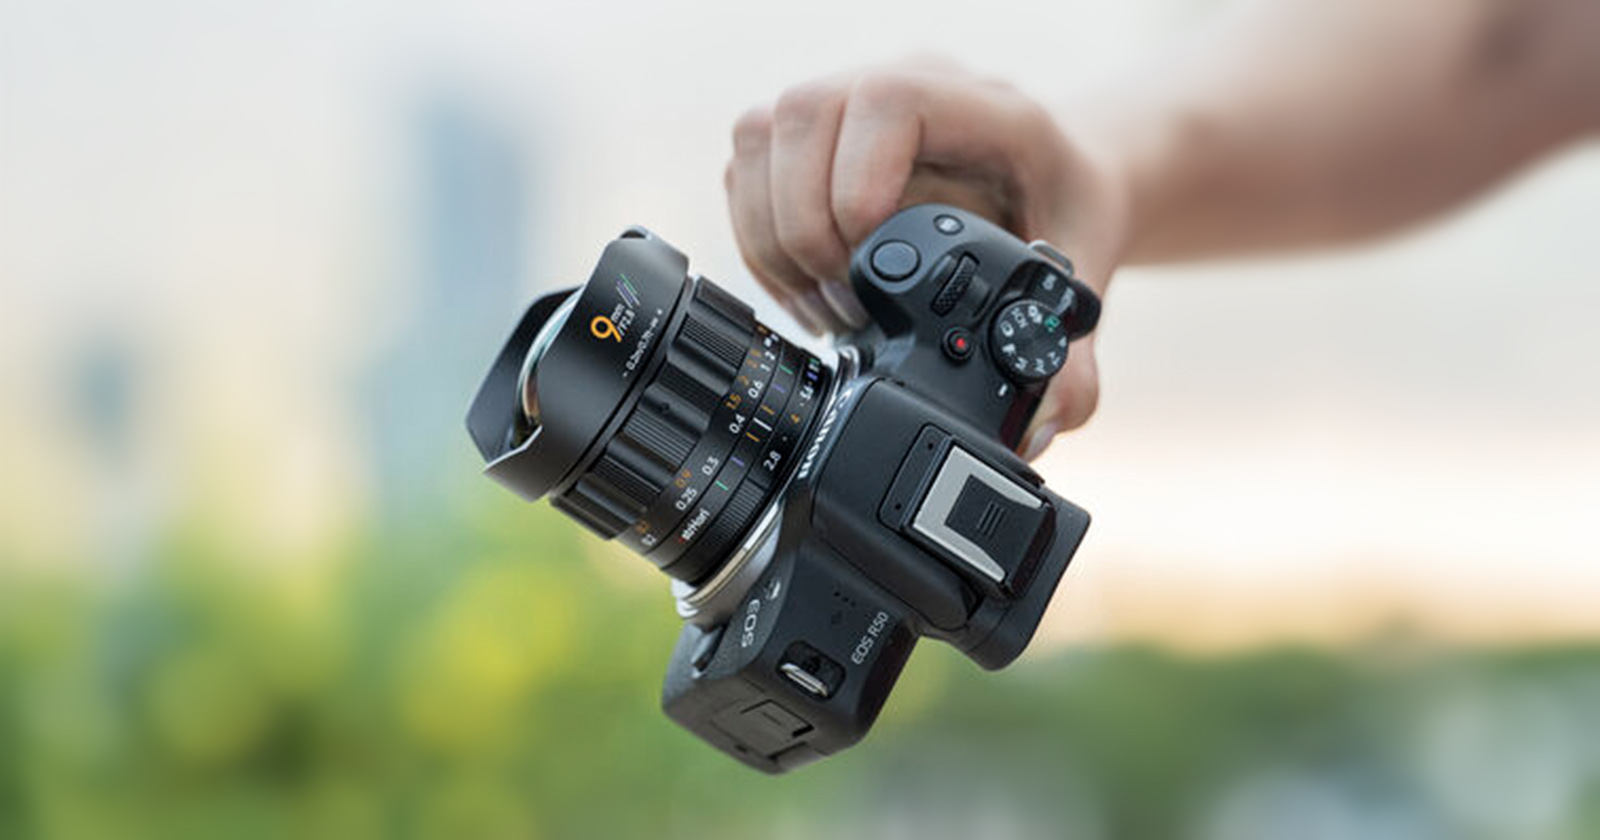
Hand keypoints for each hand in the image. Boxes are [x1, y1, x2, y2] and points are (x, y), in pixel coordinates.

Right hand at [724, 58, 1127, 458]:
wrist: (1052, 172)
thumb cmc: (1066, 209)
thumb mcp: (1087, 274)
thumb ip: (1075, 360)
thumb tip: (1040, 427)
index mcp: (982, 109)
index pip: (888, 102)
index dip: (856, 181)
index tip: (868, 258)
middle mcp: (904, 87)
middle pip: (800, 115)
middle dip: (804, 230)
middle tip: (846, 308)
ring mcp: (848, 103)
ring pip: (758, 140)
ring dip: (772, 238)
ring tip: (827, 306)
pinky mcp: (807, 137)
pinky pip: (745, 170)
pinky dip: (759, 241)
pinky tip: (807, 289)